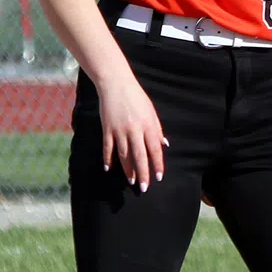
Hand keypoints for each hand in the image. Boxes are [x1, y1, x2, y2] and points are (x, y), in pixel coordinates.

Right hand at [96, 76, 168, 190]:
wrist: (116, 84)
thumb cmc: (136, 97)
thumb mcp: (151, 111)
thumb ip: (157, 129)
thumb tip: (164, 146)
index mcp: (148, 125)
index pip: (155, 150)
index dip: (157, 164)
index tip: (159, 177)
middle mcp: (135, 129)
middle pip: (140, 156)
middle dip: (143, 173)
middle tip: (144, 187)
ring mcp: (120, 130)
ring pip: (124, 155)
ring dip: (128, 169)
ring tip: (131, 181)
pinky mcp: (107, 128)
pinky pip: (107, 147)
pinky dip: (108, 159)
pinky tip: (109, 168)